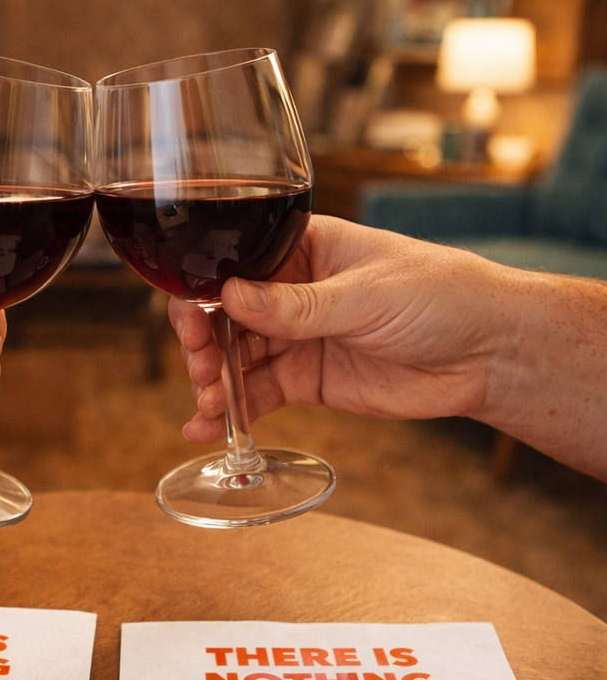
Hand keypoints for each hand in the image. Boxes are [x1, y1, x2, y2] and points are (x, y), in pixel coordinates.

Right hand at [172, 215, 510, 442]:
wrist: (486, 354)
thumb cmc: (440, 297)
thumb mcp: (365, 296)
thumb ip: (296, 305)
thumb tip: (230, 297)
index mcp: (303, 251)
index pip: (235, 267)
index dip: (203, 293)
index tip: (191, 322)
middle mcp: (290, 293)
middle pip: (225, 317)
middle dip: (203, 344)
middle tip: (201, 369)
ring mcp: (296, 339)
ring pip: (235, 360)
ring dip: (213, 383)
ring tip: (206, 407)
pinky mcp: (305, 381)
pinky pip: (257, 395)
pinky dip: (232, 413)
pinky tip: (206, 429)